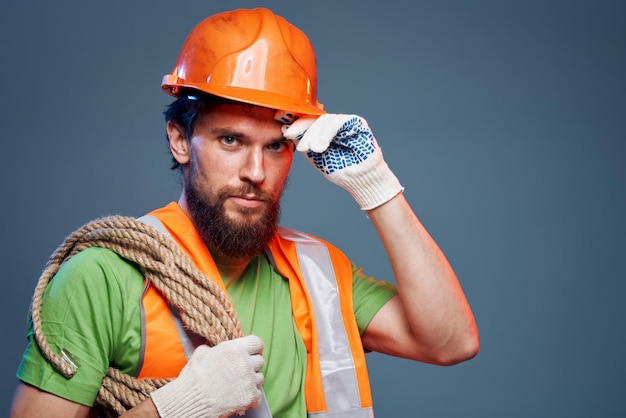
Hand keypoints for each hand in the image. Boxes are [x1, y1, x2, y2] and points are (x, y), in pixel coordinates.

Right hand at [150, 335, 263, 417]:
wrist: (189, 401)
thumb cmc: (194, 378)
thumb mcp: (201, 354)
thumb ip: (215, 348)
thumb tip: (218, 349)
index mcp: (233, 349)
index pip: (257, 343)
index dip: (254, 349)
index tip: (251, 354)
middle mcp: (244, 362)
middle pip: (259, 361)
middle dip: (251, 366)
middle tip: (239, 373)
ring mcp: (248, 380)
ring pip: (260, 378)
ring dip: (251, 382)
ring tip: (237, 386)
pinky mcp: (250, 397)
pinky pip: (258, 395)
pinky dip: (250, 398)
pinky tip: (238, 397)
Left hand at [283, 114, 402, 209]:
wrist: (358, 180)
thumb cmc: (338, 169)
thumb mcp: (313, 155)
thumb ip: (302, 141)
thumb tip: (286, 127)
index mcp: (322, 129)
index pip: (306, 119)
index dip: (293, 118)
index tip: (278, 118)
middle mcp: (332, 123)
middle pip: (313, 117)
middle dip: (301, 126)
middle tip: (290, 137)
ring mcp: (344, 121)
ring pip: (324, 120)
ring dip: (313, 134)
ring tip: (310, 149)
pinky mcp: (356, 122)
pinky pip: (337, 122)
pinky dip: (326, 134)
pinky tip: (320, 147)